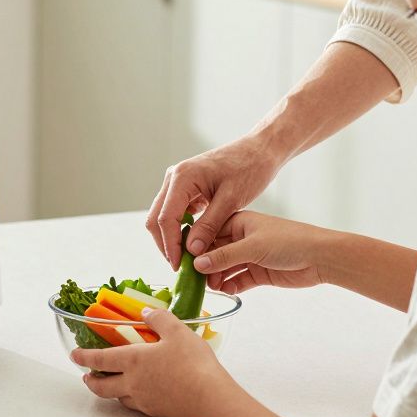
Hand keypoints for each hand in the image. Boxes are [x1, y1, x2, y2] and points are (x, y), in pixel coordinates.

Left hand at [70, 308, 230, 416]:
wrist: (211, 397)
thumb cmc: (194, 363)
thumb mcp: (177, 331)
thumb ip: (159, 318)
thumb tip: (145, 313)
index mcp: (133, 361)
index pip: (99, 359)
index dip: (83, 357)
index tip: (74, 355)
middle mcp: (133, 383)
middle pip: (101, 387)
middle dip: (90, 380)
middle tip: (86, 376)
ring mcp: (144, 400)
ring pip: (118, 397)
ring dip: (111, 390)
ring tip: (113, 384)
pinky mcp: (157, 412)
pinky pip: (137, 406)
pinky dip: (131, 399)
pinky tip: (140, 394)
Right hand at [146, 136, 282, 267]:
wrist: (259, 150)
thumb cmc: (249, 168)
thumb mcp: (232, 200)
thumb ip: (209, 226)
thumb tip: (192, 251)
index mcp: (182, 177)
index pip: (166, 218)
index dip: (170, 245)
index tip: (179, 266)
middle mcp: (174, 178)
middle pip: (157, 218)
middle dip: (166, 244)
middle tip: (181, 266)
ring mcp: (177, 182)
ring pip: (163, 217)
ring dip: (172, 238)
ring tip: (187, 259)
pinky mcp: (185, 188)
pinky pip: (175, 212)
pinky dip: (180, 229)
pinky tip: (194, 243)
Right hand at [194, 211, 327, 293]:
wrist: (322, 257)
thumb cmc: (290, 240)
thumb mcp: (253, 246)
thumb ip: (224, 256)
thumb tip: (197, 264)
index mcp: (237, 222)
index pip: (208, 233)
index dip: (195, 247)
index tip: (182, 261)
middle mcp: (240, 238)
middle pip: (214, 253)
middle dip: (204, 265)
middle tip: (194, 278)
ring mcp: (249, 256)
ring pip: (224, 268)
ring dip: (216, 277)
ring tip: (211, 287)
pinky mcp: (258, 272)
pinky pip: (237, 280)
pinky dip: (230, 285)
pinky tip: (226, 290)